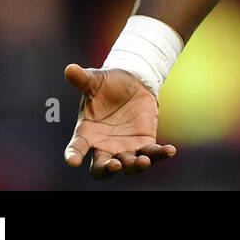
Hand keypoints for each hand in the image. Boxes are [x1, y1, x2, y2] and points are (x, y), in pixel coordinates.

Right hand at [63, 63, 176, 179]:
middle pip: (101, 168)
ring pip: (128, 165)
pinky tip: (170, 150)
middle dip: (106, 170)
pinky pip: (151, 152)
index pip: (76, 149)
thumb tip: (69, 69)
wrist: (131, 83)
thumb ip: (83, 79)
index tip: (72, 161)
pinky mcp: (144, 143)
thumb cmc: (107, 84)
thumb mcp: (96, 80)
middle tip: (113, 165)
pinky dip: (159, 154)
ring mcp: (124, 148)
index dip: (73, 155)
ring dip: (135, 166)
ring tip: (143, 161)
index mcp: (86, 134)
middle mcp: (103, 147)